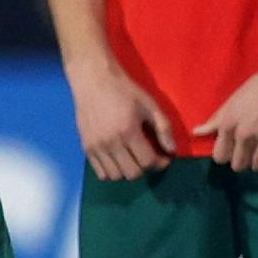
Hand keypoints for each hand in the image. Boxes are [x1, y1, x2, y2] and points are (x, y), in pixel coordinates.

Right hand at [68, 57, 176, 180]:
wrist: (94, 81)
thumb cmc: (124, 91)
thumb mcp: (150, 105)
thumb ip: (163, 128)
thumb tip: (171, 150)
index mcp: (128, 131)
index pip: (147, 162)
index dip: (160, 163)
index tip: (164, 157)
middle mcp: (110, 143)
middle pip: (132, 173)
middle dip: (145, 168)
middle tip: (148, 157)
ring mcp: (96, 147)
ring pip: (115, 176)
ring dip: (128, 171)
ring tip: (132, 159)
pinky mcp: (86, 148)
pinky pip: (100, 172)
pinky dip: (112, 171)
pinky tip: (118, 159)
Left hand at [194, 51, 257, 173]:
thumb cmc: (256, 88)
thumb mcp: (231, 103)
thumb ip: (215, 121)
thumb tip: (196, 132)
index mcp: (228, 125)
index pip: (220, 157)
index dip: (225, 155)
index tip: (231, 151)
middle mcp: (244, 135)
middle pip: (238, 165)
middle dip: (241, 161)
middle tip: (246, 153)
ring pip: (257, 166)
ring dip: (257, 161)